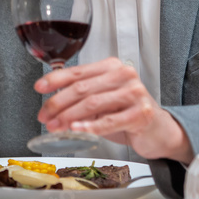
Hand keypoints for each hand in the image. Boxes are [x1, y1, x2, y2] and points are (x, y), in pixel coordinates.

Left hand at [34, 57, 192, 163]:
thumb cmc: (128, 114)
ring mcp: (135, 93)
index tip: (39, 88)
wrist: (159, 131)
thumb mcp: (103, 100)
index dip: (55, 80)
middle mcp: (124, 75)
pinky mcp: (142, 113)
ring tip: (55, 126)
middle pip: (82, 88)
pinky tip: (77, 129)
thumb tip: (52, 102)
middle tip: (44, 115)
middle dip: (58, 103)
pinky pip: (110, 120)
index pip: (78, 71)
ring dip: (69, 116)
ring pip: (93, 103)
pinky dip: (90, 126)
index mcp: (112, 67)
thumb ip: (82, 96)